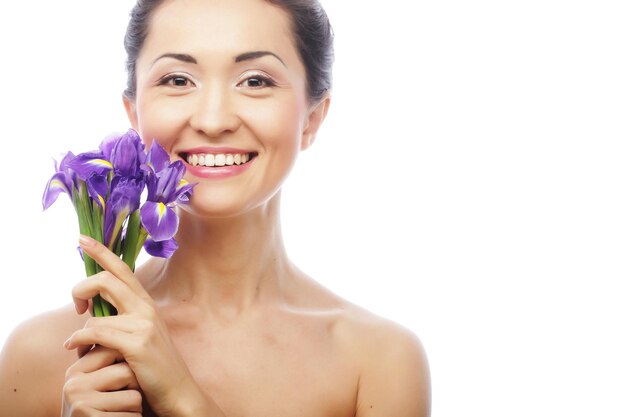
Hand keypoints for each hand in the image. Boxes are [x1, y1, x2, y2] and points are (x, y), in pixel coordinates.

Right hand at [61, 346, 141, 416]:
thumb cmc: (101, 408)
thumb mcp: (97, 383)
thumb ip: (104, 360)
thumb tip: (126, 328)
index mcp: (75, 371)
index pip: (113, 351)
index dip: (129, 364)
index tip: (125, 380)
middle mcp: (74, 386)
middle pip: (127, 372)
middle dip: (135, 386)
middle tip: (122, 399)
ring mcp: (82, 404)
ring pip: (134, 396)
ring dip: (136, 406)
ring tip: (121, 412)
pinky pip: (131, 415)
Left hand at [64, 235, 219, 415]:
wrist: (177, 391)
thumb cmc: (152, 365)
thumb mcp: (139, 335)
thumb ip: (119, 317)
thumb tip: (90, 309)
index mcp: (146, 303)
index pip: (121, 269)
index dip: (100, 251)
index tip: (81, 238)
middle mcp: (146, 308)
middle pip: (106, 279)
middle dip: (81, 287)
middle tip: (76, 306)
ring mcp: (143, 325)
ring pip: (96, 314)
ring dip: (79, 329)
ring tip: (75, 344)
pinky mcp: (137, 344)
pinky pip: (95, 334)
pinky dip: (78, 340)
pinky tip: (74, 348)